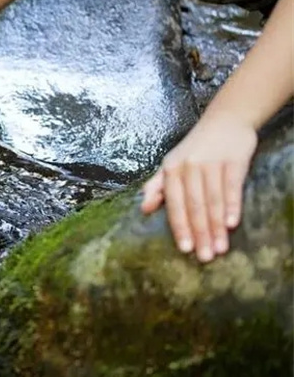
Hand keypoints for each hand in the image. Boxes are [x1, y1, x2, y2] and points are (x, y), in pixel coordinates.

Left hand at [141, 116, 257, 261]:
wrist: (225, 120)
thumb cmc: (194, 148)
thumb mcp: (170, 164)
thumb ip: (156, 186)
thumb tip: (143, 208)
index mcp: (171, 170)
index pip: (174, 205)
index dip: (180, 228)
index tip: (185, 249)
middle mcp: (189, 166)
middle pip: (194, 206)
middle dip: (200, 233)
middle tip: (206, 257)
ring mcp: (211, 163)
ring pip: (213, 200)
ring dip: (217, 226)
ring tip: (220, 248)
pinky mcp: (233, 160)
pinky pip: (232, 187)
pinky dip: (232, 206)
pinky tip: (232, 224)